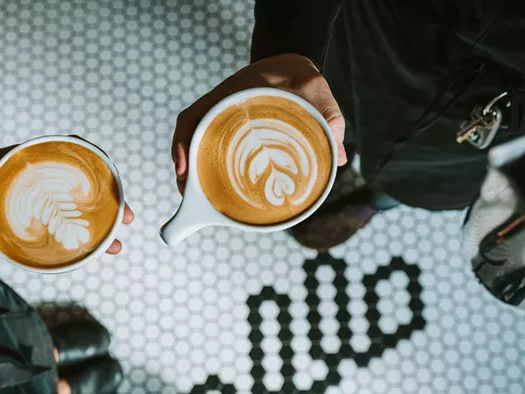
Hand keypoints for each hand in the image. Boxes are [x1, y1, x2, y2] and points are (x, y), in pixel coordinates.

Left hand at [0, 146, 134, 269]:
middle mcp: (46, 171)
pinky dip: (83, 226)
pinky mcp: (45, 204)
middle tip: (127, 221)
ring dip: (101, 221)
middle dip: (112, 202)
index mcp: (31, 159)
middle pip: (88, 182)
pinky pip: (70, 212)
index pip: (74, 151)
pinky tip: (93, 244)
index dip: (99, 165)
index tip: (113, 179)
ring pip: (83, 202)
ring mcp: (48, 188)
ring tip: (112, 245)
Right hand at [171, 53, 346, 193]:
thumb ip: (329, 118)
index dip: (184, 143)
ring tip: (194, 197)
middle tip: (188, 194)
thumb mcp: (317, 91)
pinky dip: (205, 166)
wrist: (292, 64)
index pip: (195, 116)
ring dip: (191, 170)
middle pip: (189, 136)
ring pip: (195, 144)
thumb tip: (340, 157)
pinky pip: (209, 147)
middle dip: (184, 165)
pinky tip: (212, 187)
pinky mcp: (228, 129)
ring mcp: (222, 118)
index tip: (184, 169)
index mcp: (233, 94)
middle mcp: (220, 106)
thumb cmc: (302, 77)